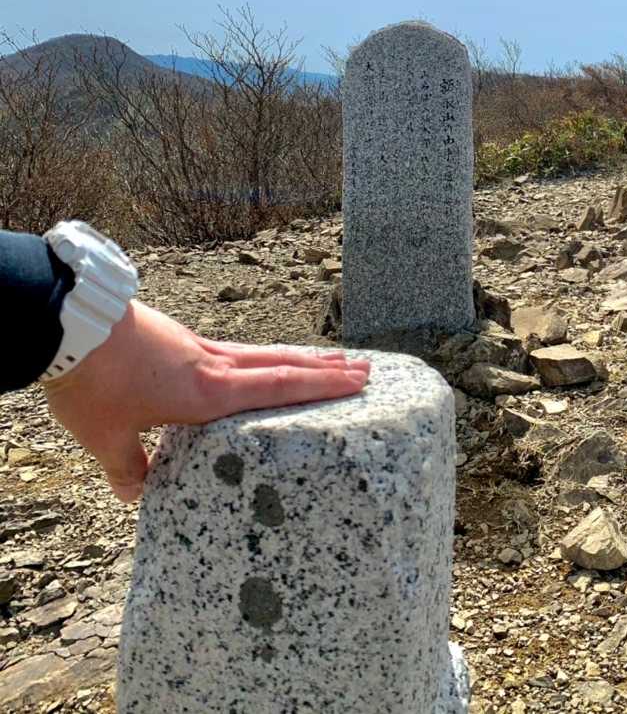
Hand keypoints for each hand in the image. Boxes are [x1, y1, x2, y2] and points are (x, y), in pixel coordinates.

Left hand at [43, 299, 369, 502]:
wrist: (69, 324)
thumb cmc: (92, 383)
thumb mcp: (105, 436)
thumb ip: (126, 466)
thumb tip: (136, 493)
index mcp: (208, 393)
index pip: (279, 387)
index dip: (321, 385)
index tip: (358, 380)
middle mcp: (213, 365)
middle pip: (283, 364)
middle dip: (326, 369)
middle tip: (365, 369)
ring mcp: (198, 347)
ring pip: (262, 353)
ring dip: (299, 358)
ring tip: (328, 360)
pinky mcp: (180, 338)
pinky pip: (236, 351)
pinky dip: (262, 357)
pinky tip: (254, 365)